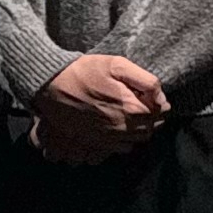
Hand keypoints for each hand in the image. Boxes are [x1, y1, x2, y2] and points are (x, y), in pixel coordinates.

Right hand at [31, 52, 167, 162]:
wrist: (51, 85)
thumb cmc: (84, 71)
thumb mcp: (116, 64)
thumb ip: (145, 80)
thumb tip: (161, 97)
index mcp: (132, 108)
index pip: (160, 111)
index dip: (159, 102)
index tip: (151, 95)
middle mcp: (124, 126)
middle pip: (151, 127)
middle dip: (152, 116)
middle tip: (143, 103)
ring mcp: (110, 137)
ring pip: (138, 139)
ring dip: (140, 128)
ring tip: (132, 114)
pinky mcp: (98, 142)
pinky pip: (122, 148)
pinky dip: (127, 139)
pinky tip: (119, 125)